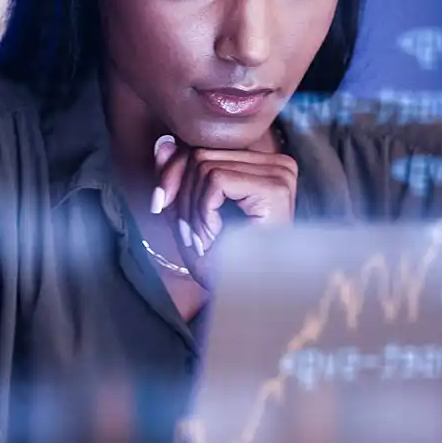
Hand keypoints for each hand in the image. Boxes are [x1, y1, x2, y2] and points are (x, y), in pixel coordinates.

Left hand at [151, 135, 297, 285]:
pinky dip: (202, 212)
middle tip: (186, 233)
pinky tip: (212, 237)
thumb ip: (178, 177)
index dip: (172, 174)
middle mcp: (277, 163)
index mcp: (263, 166)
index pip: (202, 148)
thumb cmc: (224, 264)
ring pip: (203, 166)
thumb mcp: (189, 213)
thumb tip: (163, 143)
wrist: (249, 299)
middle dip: (180, 195)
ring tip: (201, 239)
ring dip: (190, 209)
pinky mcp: (275, 187)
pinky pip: (215, 180)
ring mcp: (281, 173)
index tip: (160, 206)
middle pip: (200, 154)